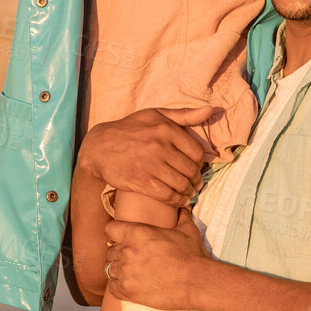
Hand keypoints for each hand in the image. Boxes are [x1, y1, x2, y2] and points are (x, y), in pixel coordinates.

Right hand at [78, 107, 216, 207]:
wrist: (100, 146)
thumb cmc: (130, 129)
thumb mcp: (155, 115)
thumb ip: (184, 114)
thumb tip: (210, 110)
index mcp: (166, 129)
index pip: (196, 151)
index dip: (200, 163)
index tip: (196, 167)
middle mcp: (159, 146)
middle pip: (190, 169)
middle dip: (196, 179)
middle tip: (195, 183)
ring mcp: (150, 165)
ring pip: (181, 184)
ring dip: (189, 191)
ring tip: (188, 192)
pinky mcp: (141, 181)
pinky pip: (168, 195)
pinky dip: (178, 200)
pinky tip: (179, 200)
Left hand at [104, 208, 205, 310]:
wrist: (196, 282)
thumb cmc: (192, 255)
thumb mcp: (187, 230)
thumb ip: (181, 216)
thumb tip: (183, 206)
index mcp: (136, 233)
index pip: (110, 229)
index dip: (116, 233)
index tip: (122, 238)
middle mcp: (127, 251)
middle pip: (110, 251)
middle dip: (120, 254)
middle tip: (133, 259)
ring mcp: (125, 272)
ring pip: (110, 270)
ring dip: (119, 271)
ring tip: (132, 273)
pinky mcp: (128, 291)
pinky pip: (113, 288)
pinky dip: (119, 287)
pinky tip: (130, 285)